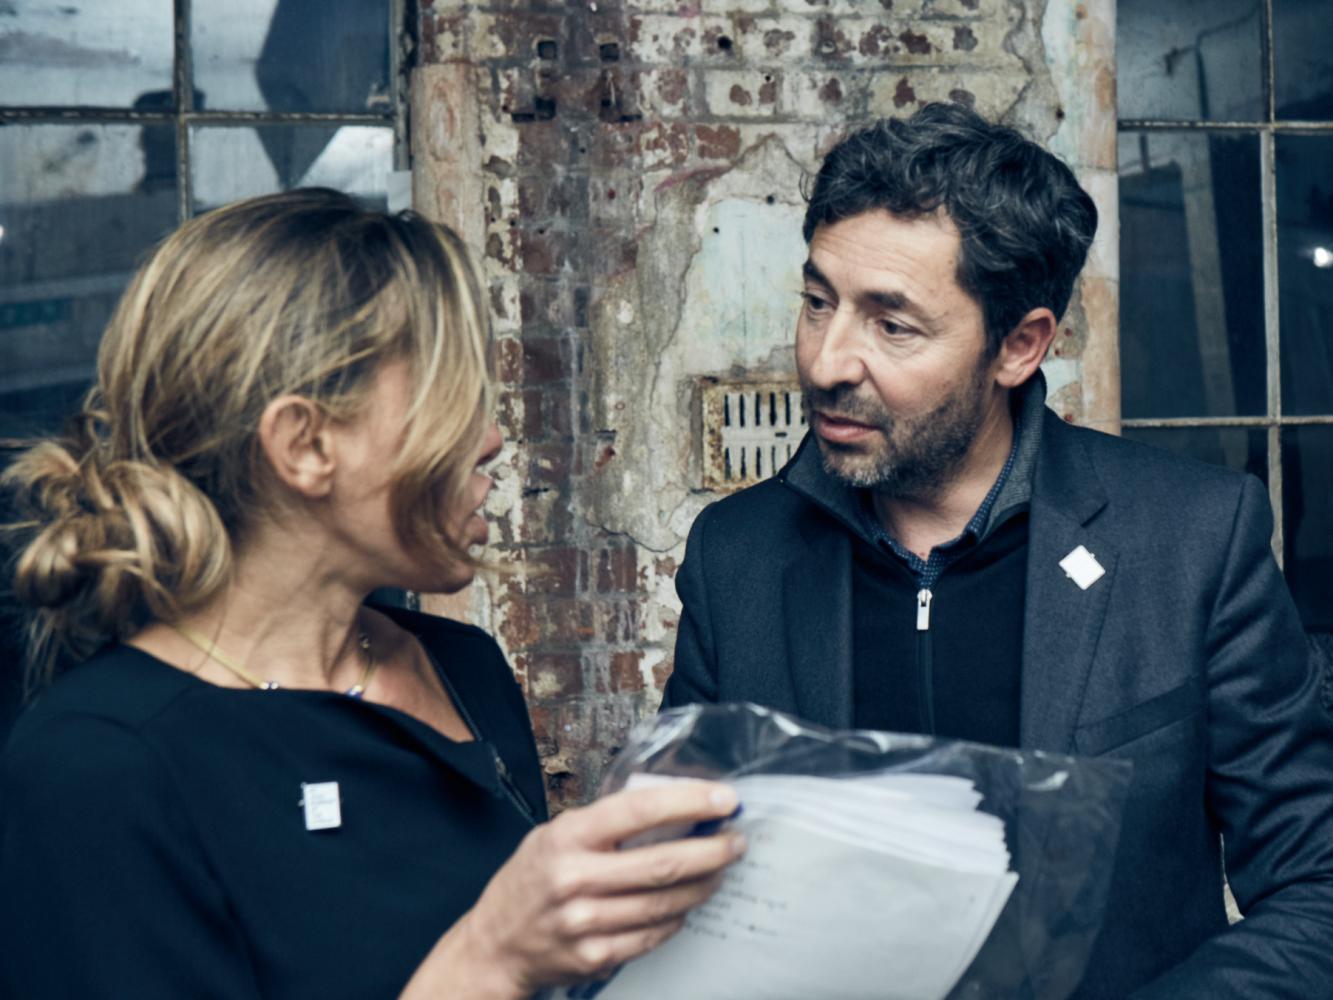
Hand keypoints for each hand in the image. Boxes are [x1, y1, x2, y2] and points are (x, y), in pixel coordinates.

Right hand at [401, 780, 744, 999]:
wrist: (496, 943)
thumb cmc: (531, 878)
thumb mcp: (555, 833)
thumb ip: (603, 821)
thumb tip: (670, 803)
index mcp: (568, 837)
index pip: (639, 811)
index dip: (689, 802)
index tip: (724, 798)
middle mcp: (575, 878)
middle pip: (663, 863)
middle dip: (712, 851)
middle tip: (736, 841)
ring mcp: (586, 922)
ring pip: (666, 903)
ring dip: (704, 885)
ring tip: (720, 870)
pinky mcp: (596, 956)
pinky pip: (654, 934)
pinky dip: (677, 917)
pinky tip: (687, 902)